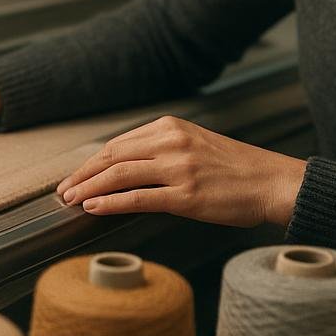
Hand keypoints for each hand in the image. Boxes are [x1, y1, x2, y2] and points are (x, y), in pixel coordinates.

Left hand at [55, 115, 305, 227]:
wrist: (273, 183)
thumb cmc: (237, 170)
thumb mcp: (197, 145)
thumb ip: (163, 150)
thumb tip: (126, 168)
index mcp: (172, 127)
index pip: (119, 144)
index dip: (91, 162)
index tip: (75, 176)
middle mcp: (172, 143)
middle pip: (113, 157)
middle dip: (82, 175)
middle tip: (62, 191)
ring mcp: (179, 168)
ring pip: (120, 175)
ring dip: (88, 188)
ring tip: (70, 201)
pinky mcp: (187, 196)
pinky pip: (139, 199)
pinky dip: (111, 203)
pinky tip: (94, 208)